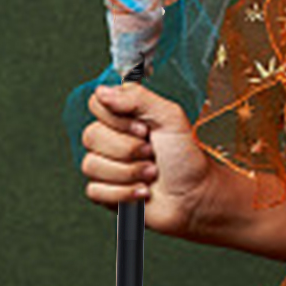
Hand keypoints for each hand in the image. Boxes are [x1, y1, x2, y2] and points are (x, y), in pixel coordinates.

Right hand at [80, 82, 215, 238]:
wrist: (195, 195)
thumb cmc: (186, 157)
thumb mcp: (170, 117)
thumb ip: (138, 98)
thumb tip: (103, 90)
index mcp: (125, 116)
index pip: (96, 104)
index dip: (118, 119)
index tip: (145, 129)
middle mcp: (111, 139)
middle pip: (91, 135)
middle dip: (129, 149)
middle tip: (152, 153)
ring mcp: (105, 166)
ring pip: (91, 165)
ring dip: (129, 172)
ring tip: (151, 173)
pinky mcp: (104, 192)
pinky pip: (95, 190)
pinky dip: (123, 193)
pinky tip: (142, 191)